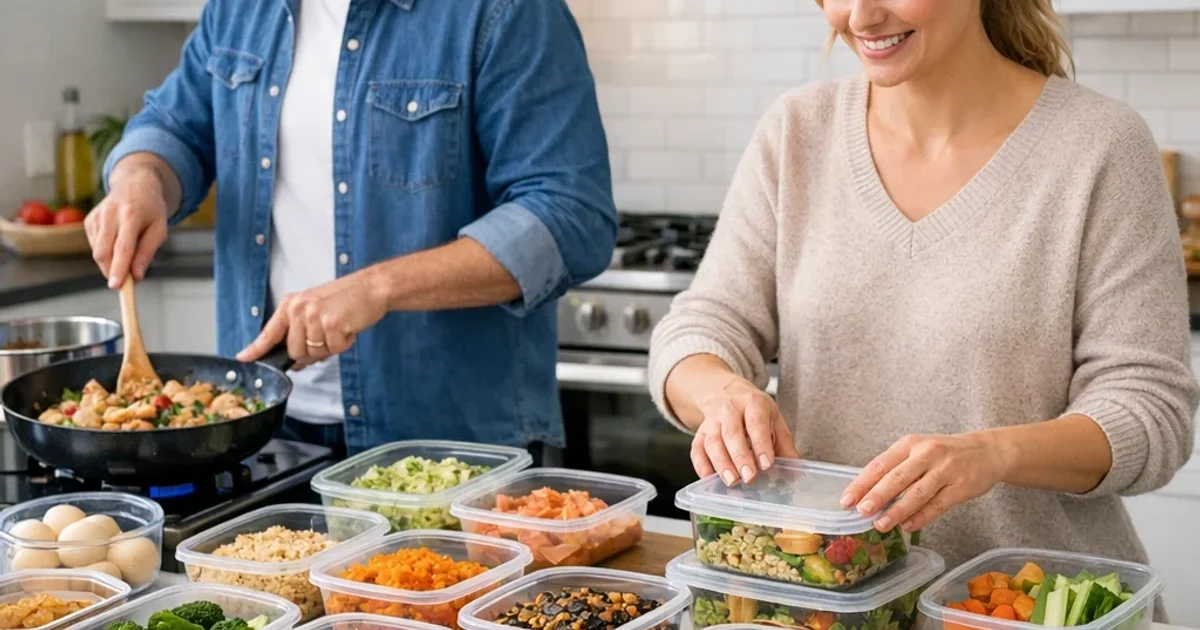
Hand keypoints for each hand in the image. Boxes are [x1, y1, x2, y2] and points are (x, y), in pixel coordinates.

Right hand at [84, 167, 169, 288]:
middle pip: (103, 252)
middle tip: (125, 282)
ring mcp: (96, 217)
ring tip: (128, 253)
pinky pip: (95, 246)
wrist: (135, 185)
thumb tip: (137, 276)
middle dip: (111, 271)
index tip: (116, 286)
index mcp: (130, 215)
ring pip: (97, 251)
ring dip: (111, 262)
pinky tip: (117, 241)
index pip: (122, 248)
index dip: (118, 269)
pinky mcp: (89, 220)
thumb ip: (147, 253)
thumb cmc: (151, 209)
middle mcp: (109, 214)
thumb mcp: (159, 230)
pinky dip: (106, 252)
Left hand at [237, 268, 389, 367]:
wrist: (371, 287)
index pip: (269, 332)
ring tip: (339, 328)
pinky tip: (348, 328)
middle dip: (311, 352)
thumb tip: (295, 360)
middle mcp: (299, 309)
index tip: (243, 357)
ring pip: (313, 353)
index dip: (256, 349)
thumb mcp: (315, 307)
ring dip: (329, 347)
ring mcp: (314, 316)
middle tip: (328, 337)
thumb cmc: (346, 298)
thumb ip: (299, 330)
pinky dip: (343, 344)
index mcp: (292, 304)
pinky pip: (332, 350)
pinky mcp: (332, 324)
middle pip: (294, 351)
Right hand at [691, 374, 799, 486]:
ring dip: (721, 463)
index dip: (761, 444)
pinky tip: (709, 478)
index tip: (767, 464)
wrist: (726, 391)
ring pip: (712, 442)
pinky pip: (697, 448)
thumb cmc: (754, 410)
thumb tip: (796, 473)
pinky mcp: (700, 431)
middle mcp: (730, 410)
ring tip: (732, 481)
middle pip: (732, 433)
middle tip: (749, 478)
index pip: (756, 423)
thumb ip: (785, 446)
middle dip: (740, 457)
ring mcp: (712, 421)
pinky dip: (701, 465)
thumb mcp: (774, 420)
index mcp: (754, 404)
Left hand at [840, 433, 1013, 532]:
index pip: (880, 464)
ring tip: (880, 524)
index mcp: (910, 443)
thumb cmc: (944, 453)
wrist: (988, 451)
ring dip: (897, 511)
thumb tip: (867, 495)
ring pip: (917, 494)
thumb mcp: (918, 450)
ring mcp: (946, 470)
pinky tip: (907, 526)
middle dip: (877, 496)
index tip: (847, 500)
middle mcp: (927, 454)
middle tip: (862, 512)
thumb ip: (896, 469)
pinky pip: (937, 505)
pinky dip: (921, 517)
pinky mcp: (961, 487)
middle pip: (897, 478)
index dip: (862, 483)